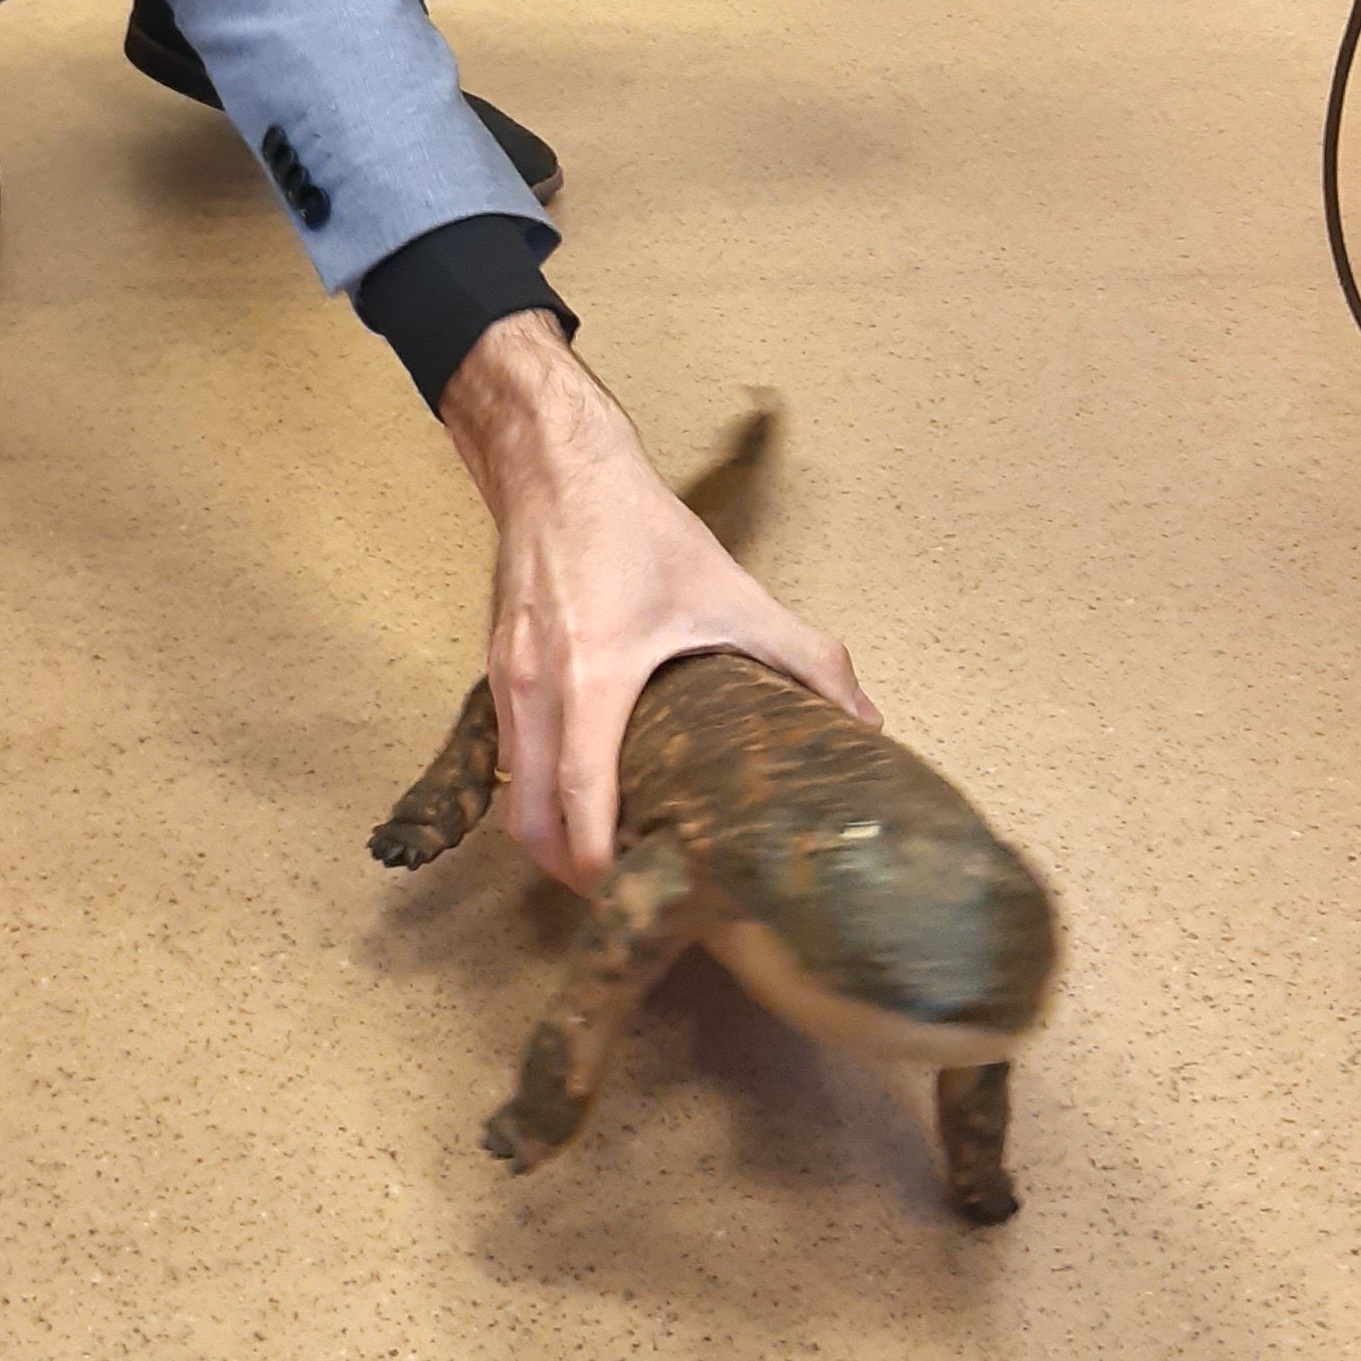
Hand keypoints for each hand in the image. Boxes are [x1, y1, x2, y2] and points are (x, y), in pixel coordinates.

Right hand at [439, 315, 875, 889]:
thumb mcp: (728, 591)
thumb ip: (802, 658)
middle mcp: (534, 694)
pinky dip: (534, 788)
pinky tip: (582, 784)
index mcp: (590, 683)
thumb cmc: (635, 528)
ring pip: (510, 793)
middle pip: (527, 824)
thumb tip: (863, 721)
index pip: (578, 810)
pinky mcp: (498, 671)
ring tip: (607, 848)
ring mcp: (506, 685)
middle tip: (626, 887)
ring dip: (548, 832)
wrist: (556, 467)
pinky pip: (507, 755)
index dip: (603, 869)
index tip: (642, 892)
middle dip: (568, 870)